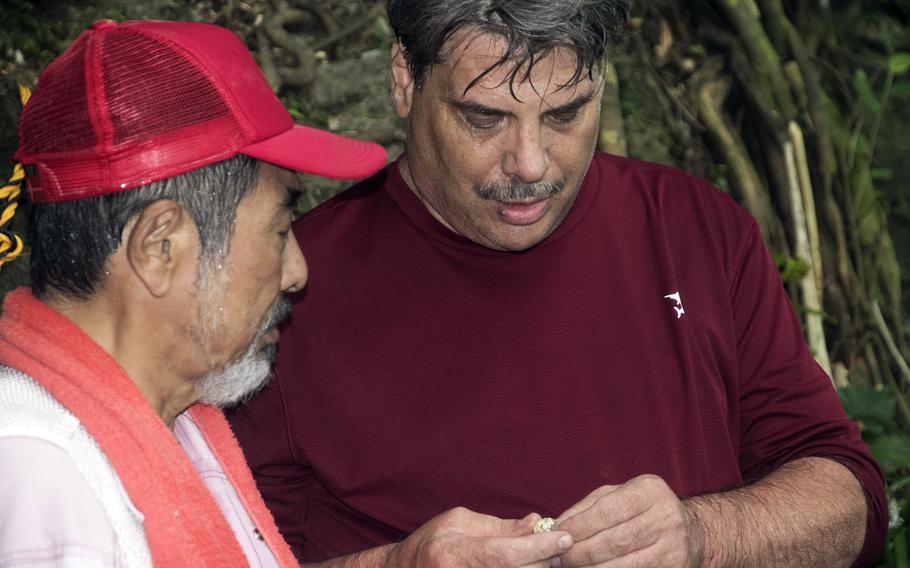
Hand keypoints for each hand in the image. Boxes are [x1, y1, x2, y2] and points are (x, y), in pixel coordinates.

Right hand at [388, 507, 573, 566]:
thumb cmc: (432, 543)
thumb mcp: (460, 522)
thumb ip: (500, 526)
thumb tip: (536, 522)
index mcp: (455, 555)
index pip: (509, 555)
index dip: (541, 546)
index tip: (564, 536)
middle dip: (547, 559)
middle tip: (559, 545)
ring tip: (543, 556)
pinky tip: (530, 565)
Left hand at [553, 474, 701, 566]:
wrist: (691, 532)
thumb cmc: (643, 510)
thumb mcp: (619, 496)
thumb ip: (588, 507)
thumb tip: (557, 524)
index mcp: (649, 490)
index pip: (607, 510)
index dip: (579, 526)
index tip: (556, 535)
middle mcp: (665, 516)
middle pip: (613, 540)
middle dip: (580, 552)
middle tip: (557, 558)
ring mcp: (673, 545)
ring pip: (623, 564)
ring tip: (570, 567)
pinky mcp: (674, 567)